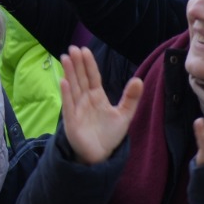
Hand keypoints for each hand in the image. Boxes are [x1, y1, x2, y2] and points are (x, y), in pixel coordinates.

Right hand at [59, 46, 142, 165]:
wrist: (101, 155)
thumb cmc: (110, 134)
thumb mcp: (124, 115)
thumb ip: (131, 98)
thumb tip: (138, 79)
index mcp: (97, 96)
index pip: (92, 77)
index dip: (88, 64)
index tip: (84, 50)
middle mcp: (85, 99)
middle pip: (81, 78)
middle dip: (76, 64)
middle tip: (72, 48)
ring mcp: (77, 108)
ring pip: (73, 87)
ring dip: (69, 73)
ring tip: (65, 58)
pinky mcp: (71, 120)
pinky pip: (68, 104)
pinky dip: (66, 93)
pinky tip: (64, 81)